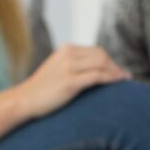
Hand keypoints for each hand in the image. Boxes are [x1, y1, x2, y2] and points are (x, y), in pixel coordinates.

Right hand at [13, 45, 129, 119]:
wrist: (25, 100)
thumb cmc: (43, 88)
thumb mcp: (58, 69)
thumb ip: (74, 64)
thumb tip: (97, 69)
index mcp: (66, 50)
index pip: (96, 51)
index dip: (110, 61)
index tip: (118, 71)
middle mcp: (67, 55)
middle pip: (101, 55)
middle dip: (115, 66)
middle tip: (124, 77)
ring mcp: (68, 68)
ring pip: (102, 64)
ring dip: (116, 72)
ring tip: (125, 81)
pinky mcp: (70, 82)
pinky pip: (97, 77)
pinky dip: (111, 79)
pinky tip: (118, 84)